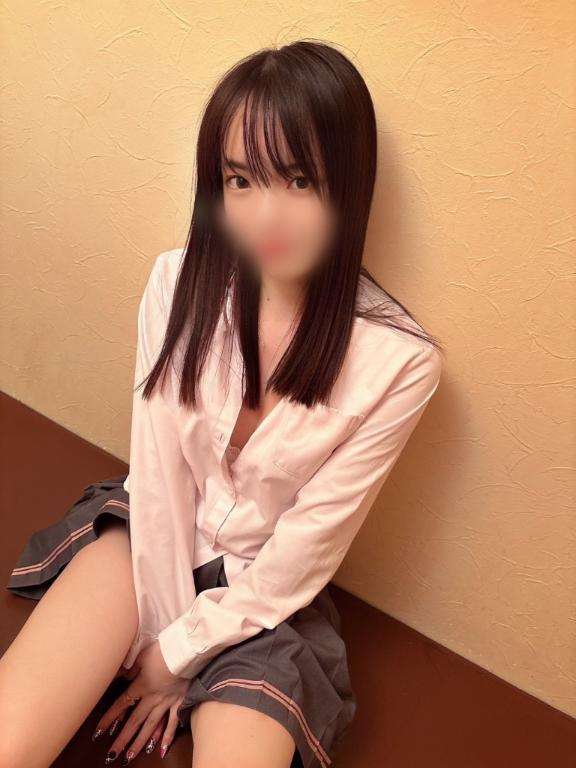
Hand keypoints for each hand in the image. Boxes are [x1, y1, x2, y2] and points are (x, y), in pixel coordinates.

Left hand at [92, 640, 189, 761]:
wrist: (187, 650)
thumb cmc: (164, 650)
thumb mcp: (142, 655)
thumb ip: (130, 668)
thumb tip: (120, 676)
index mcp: (142, 686)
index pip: (122, 704)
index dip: (109, 718)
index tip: (98, 732)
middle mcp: (152, 698)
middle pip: (135, 721)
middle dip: (122, 740)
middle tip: (111, 756)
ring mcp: (167, 702)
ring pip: (151, 727)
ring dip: (139, 743)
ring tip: (129, 758)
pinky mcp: (180, 702)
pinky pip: (173, 723)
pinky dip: (167, 737)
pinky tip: (161, 750)